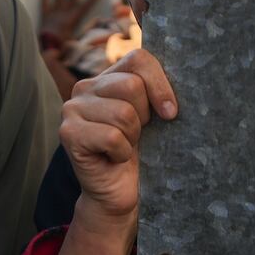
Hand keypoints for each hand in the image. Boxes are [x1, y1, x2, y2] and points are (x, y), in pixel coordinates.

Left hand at [38, 0, 105, 44]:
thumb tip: (96, 38)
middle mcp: (63, 14)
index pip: (84, 7)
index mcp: (72, 20)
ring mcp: (53, 14)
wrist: (46, 49)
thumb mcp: (76, 43)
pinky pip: (44, 4)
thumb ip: (84, 37)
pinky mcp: (45, 16)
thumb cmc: (62, 48)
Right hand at [60, 49, 176, 222]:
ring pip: (123, 113)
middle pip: (131, 85)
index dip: (160, 84)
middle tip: (136, 136)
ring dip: (132, 138)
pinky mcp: (68, 133)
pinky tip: (113, 159)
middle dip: (144, 117)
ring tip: (123, 148)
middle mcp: (85, 88)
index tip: (171, 113)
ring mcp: (72, 109)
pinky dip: (121, 153)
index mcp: (107, 78)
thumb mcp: (153, 117)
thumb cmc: (142, 155)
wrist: (121, 196)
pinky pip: (112, 136)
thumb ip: (156, 92)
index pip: (138, 59)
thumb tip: (186, 77)